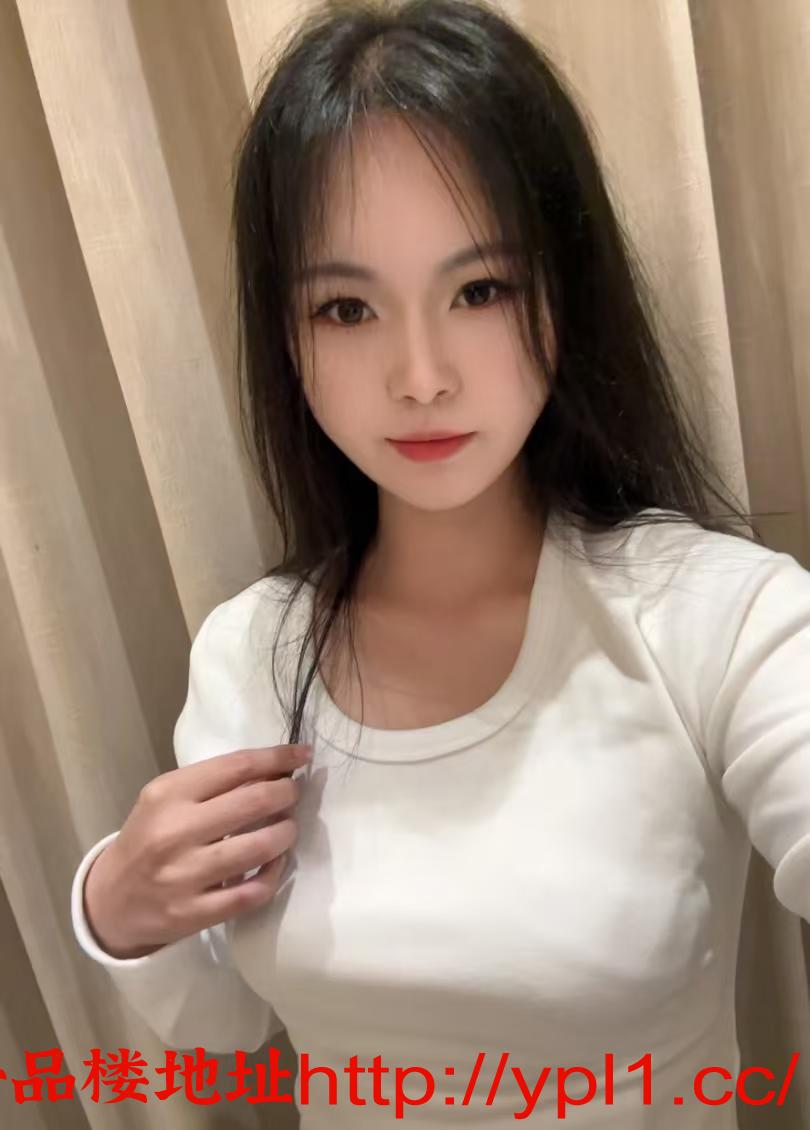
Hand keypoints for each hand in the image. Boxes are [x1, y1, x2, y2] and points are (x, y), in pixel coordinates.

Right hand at [82, 744, 311, 958]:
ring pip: (259, 848)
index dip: (277, 757)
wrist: (111, 900)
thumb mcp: (167, 799)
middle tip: (294, 793)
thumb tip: (274, 767)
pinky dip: (273, 874)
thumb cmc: (149, 837)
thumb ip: (214, 783)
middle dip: (287, 793)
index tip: (302, 754)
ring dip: (286, 833)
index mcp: (168, 794)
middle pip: (254, 802)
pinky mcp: (194, 913)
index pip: (236, 766)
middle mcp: (175, 832)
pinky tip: (275, 863)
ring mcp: (184, 875)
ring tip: (288, 827)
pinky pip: (252, 892)